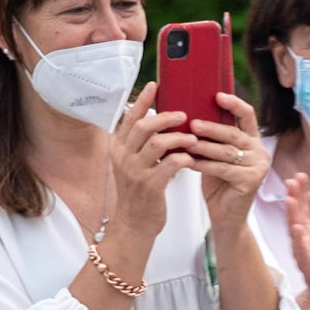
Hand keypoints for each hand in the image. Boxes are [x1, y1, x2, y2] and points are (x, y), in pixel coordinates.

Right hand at [107, 83, 197, 241]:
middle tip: (183, 114)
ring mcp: (135, 172)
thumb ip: (140, 144)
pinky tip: (191, 159)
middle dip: (165, 117)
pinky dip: (183, 158)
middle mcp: (123, 157)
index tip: (155, 85)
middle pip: (143, 126)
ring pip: (157, 143)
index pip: (129, 118)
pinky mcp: (150, 186)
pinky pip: (170, 164)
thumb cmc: (139, 192)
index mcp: (118, 148)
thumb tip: (158, 120)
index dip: (142, 100)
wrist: (134, 224)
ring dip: (178, 137)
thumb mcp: (132, 164)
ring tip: (191, 137)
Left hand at [190, 93, 268, 234]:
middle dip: (211, 127)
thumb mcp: (214, 155)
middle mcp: (259, 150)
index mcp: (251, 139)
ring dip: (205, 146)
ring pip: (227, 151)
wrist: (225, 216)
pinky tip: (191, 162)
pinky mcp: (252, 181)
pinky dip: (205, 165)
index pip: (247, 115)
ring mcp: (258, 166)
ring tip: (187, 143)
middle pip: (234, 133)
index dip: (234, 103)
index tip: (217, 95)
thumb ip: (210, 138)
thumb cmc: (218, 184)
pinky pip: (224, 169)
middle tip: (192, 123)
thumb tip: (189, 116)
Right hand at [285, 174, 309, 309]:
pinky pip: (302, 250)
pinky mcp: (307, 263)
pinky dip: (300, 240)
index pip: (302, 206)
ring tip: (290, 200)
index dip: (300, 191)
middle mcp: (302, 237)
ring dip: (292, 215)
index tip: (300, 176)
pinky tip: (298, 229)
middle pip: (296, 214)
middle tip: (292, 181)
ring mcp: (303, 250)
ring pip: (295, 229)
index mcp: (307, 228)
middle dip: (294, 198)